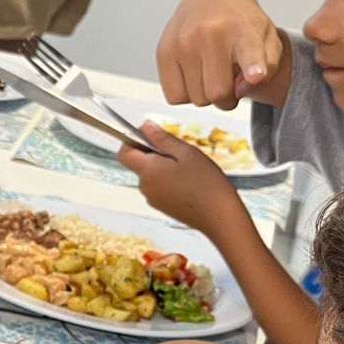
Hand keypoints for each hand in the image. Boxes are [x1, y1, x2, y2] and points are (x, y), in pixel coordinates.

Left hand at [116, 122, 242, 239]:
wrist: (220, 217)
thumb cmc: (206, 184)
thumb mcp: (186, 153)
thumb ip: (162, 138)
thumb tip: (145, 126)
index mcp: (148, 171)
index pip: (124, 153)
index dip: (132, 141)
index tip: (149, 135)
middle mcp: (145, 187)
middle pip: (138, 163)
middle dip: (153, 152)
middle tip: (178, 150)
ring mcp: (152, 199)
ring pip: (150, 175)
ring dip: (163, 166)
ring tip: (187, 167)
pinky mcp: (161, 207)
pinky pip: (158, 187)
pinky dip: (168, 180)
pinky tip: (188, 181)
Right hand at [155, 0, 284, 109]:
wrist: (209, 0)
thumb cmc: (240, 24)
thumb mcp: (268, 40)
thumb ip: (268, 67)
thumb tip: (241, 89)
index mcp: (243, 29)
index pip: (249, 53)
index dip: (254, 68)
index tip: (256, 75)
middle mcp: (210, 33)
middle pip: (218, 94)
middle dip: (227, 97)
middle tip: (229, 81)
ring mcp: (182, 42)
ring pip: (196, 98)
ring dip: (205, 95)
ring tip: (211, 74)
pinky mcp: (163, 52)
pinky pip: (175, 96)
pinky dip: (186, 93)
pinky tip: (194, 75)